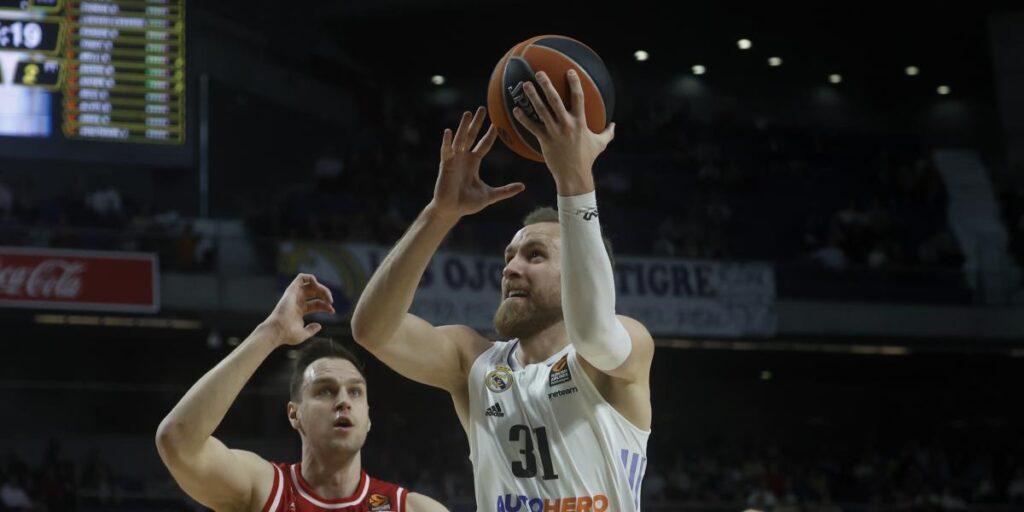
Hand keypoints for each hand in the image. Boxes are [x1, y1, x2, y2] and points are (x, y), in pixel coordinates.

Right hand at [261, 273, 334, 345]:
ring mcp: (294, 295)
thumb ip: (311, 330)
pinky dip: (311, 278)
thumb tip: (319, 326)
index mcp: (300, 310)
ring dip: (321, 287)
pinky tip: (317, 287)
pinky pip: (301, 277)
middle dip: (325, 295)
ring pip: (310, 284)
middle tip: (331, 302)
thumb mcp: (304, 334)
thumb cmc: (288, 334)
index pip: (316, 304)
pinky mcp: (291, 290)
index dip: (326, 306)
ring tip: (327, 296)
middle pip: (315, 292)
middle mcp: (297, 301)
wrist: (278, 331)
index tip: (332, 311)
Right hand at [429, 107, 525, 218]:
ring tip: (468, 113)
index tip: (496, 124)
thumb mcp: (490, 195)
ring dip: (463, 126)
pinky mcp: (446, 165)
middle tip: (482, 108)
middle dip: (476, 123)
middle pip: (471, 136)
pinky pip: (446, 151)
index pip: (483, 145)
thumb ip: (505, 190)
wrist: (452, 210)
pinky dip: (447, 141)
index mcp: (473, 162)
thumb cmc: (468, 203)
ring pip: (460, 139)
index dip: (490, 135)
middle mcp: (464, 158)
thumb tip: (523, 187)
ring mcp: (454, 160)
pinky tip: (449, 131)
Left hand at [512, 70, 615, 195]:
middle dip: (546, 85)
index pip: (579, 97)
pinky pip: (532, 127)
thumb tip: (614, 125)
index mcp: (580, 122)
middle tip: (539, 73)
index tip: (569, 71)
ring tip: (525, 85)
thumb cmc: (587, 158)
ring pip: (541, 110)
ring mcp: (554, 131)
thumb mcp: (600, 144)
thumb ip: (608, 133)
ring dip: (532, 96)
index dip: (574, 83)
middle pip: (555, 100)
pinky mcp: (544, 140)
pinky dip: (523, 118)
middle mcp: (566, 124)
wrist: (574, 175)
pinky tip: (515, 110)